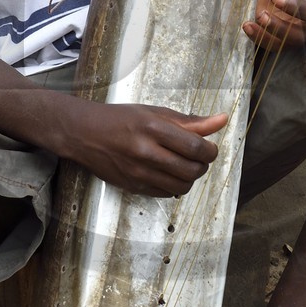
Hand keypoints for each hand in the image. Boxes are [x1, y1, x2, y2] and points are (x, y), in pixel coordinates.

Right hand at [65, 100, 227, 197]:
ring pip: (181, 186)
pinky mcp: (133, 186)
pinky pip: (166, 194)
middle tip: (198, 157)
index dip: (210, 151)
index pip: (196, 147)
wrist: (84, 133)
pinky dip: (174, 186)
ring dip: (190, 178)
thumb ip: (190, 121)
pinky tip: (169, 173)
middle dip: (202, 165)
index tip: (210, 148)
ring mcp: (138, 172)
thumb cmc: (120, 119)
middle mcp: (145, 152)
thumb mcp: (155, 112)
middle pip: (192, 170)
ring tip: (184, 165)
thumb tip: (221, 120)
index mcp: (153, 128)